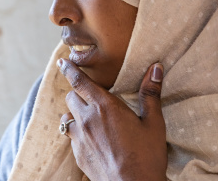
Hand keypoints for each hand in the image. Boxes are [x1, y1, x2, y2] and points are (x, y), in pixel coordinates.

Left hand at [57, 58, 166, 180]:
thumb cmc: (147, 156)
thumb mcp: (153, 123)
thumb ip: (150, 94)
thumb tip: (155, 68)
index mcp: (104, 106)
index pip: (79, 81)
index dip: (69, 69)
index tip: (62, 60)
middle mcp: (87, 119)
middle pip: (71, 96)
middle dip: (77, 92)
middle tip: (88, 94)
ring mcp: (80, 138)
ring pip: (67, 117)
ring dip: (75, 113)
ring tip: (88, 117)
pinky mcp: (78, 155)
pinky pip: (71, 136)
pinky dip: (77, 132)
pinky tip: (91, 138)